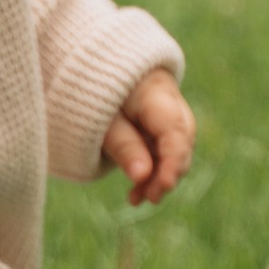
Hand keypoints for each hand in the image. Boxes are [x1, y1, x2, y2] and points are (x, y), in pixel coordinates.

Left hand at [102, 66, 193, 207]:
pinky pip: (162, 149)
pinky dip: (151, 169)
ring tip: (137, 199)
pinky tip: (136, 193)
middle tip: (151, 197)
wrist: (87, 69)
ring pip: (174, 148)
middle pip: (181, 140)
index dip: (173, 160)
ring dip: (159, 175)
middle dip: (168, 171)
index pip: (174, 129)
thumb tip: (142, 176)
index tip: (165, 185)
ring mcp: (167, 112)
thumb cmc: (90, 92)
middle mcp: (169, 100)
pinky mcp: (158, 125)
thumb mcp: (100, 120)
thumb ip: (123, 146)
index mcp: (156, 90)